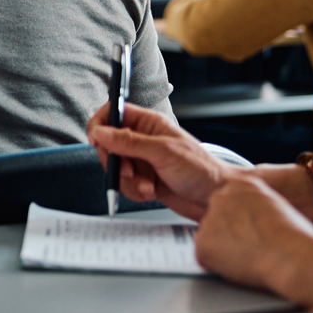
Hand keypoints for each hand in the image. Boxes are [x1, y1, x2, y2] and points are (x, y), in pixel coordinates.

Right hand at [87, 104, 233, 219]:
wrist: (216, 198)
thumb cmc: (200, 169)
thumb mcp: (162, 152)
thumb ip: (129, 142)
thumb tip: (101, 132)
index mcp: (149, 123)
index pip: (114, 113)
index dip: (101, 124)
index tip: (96, 140)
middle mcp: (143, 140)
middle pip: (109, 144)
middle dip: (117, 162)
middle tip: (130, 171)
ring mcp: (142, 160)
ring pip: (116, 168)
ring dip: (128, 181)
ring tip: (148, 185)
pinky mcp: (143, 179)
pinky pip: (124, 184)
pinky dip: (134, 191)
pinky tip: (151, 192)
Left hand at [198, 175, 312, 304]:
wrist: (292, 254)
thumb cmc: (294, 236)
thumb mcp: (276, 205)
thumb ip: (255, 207)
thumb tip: (251, 220)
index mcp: (240, 185)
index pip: (228, 203)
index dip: (240, 223)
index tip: (251, 232)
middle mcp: (220, 197)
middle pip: (215, 219)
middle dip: (227, 235)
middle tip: (249, 247)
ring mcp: (208, 219)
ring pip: (210, 239)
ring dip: (223, 251)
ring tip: (250, 257)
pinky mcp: (203, 243)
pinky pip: (205, 258)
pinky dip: (218, 266)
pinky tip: (241, 266)